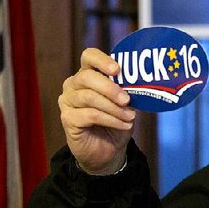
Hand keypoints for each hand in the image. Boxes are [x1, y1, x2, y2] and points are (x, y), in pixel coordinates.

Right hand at [58, 48, 134, 174]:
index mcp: (87, 74)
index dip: (102, 60)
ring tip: (130, 116)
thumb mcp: (125, 103)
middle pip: (87, 77)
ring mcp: (67, 101)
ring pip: (89, 98)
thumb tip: (141, 82)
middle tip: (127, 99)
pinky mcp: (68, 119)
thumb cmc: (116, 121)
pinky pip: (90, 115)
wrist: (108, 151)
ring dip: (114, 108)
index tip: (117, 70)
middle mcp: (73, 84)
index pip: (88, 56)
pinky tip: (124, 124)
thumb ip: (127, 90)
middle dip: (110, 88)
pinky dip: (111, 119)